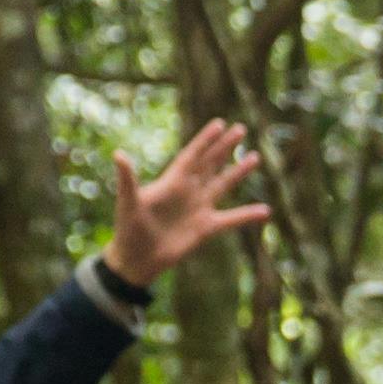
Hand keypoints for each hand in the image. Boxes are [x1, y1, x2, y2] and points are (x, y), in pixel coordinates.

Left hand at [107, 120, 271, 281]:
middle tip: (240, 129)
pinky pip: (231, 220)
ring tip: (254, 158)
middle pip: (211, 164)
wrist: (136, 259)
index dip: (205, 140)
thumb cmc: (128, 228)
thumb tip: (118, 154)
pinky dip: (247, 215)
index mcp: (172, 181)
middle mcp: (188, 191)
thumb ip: (127, 178)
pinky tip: (265, 210)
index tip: (219, 124)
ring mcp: (199, 209)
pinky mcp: (206, 228)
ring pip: (223, 185)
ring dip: (238, 172)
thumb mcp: (128, 201)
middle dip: (225, 147)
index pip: (192, 155)